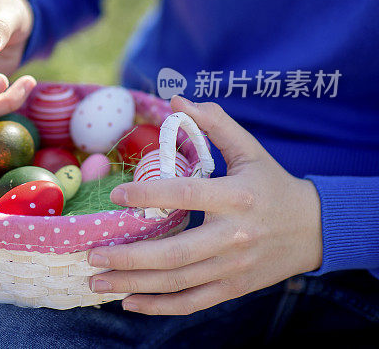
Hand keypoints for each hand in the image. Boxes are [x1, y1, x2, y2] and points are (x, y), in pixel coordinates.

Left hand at [87, 95, 322, 314]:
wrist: (314, 229)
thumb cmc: (273, 185)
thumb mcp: (250, 149)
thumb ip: (215, 124)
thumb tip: (177, 100)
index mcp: (235, 198)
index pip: (186, 196)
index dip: (149, 195)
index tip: (115, 195)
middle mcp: (233, 236)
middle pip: (175, 253)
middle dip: (129, 256)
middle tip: (91, 253)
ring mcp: (232, 267)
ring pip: (177, 282)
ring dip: (133, 284)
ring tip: (96, 281)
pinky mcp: (233, 288)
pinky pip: (192, 302)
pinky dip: (159, 306)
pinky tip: (129, 301)